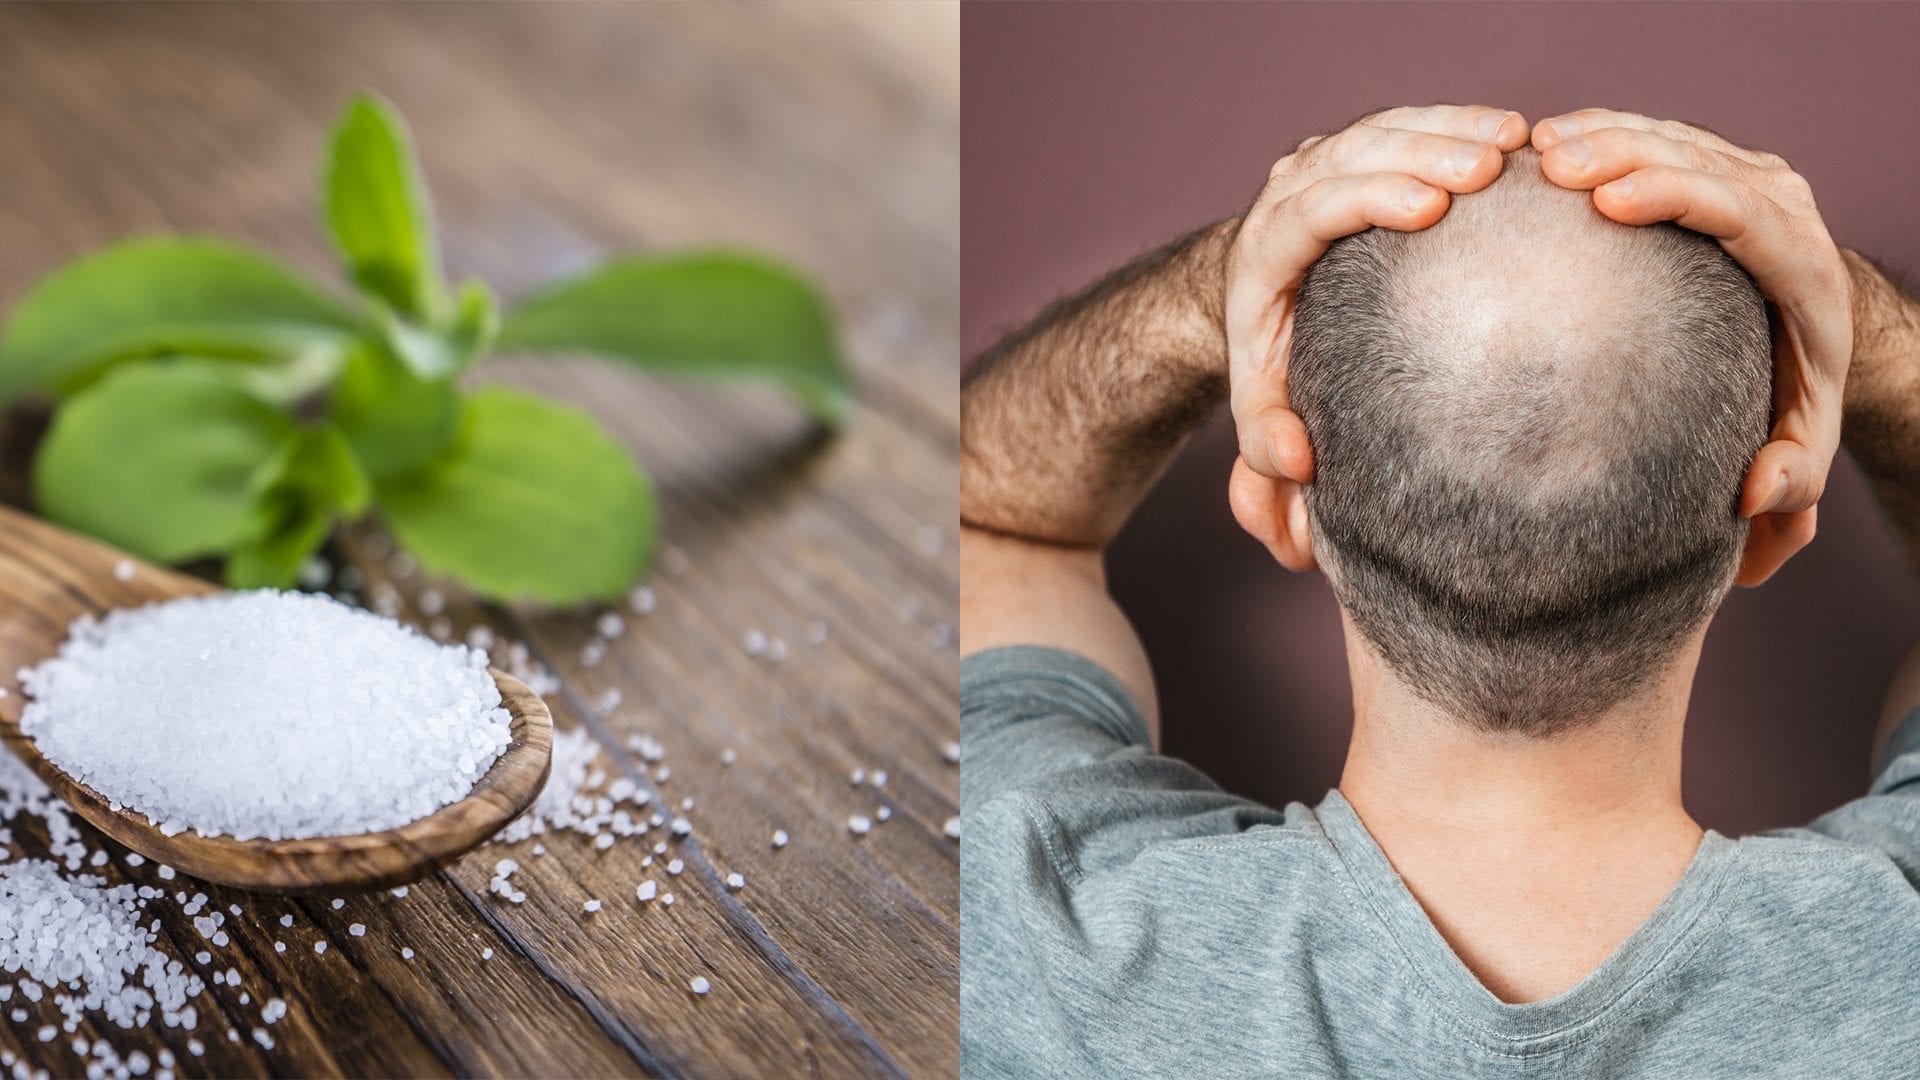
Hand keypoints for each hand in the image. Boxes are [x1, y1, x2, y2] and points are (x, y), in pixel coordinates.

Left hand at [1226, 105, 1529, 481]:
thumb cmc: (1273, 360)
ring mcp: (1322, 164)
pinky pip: (1405, 124)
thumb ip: (1267, 442)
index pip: (1311, 210)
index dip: (1367, 199)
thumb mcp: (1262, 408)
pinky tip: (1512, 133)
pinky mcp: (1356, 150)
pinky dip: (1456, 122)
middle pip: (1351, 155)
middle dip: (1421, 152)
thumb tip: (1298, 461)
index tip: (1428, 206)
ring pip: (1382, 129)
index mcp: (1264, 253)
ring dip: (1449, 128)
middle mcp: (1287, 194)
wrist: (1258, 296)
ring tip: (1515, 140)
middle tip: (1489, 166)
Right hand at [1532, 109, 1850, 548]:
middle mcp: (1782, 208)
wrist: (1818, 328)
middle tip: (1551, 162)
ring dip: (1605, 132)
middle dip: (1623, 150)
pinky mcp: (1719, 164)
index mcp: (1800, 267)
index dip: (1675, 196)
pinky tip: (1549, 139)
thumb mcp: (1802, 445)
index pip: (1739, 213)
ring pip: (1675, 137)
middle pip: (1699, 160)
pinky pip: (1659, 135)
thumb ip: (1790, 479)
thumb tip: (1750, 494)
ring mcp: (1750, 178)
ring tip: (1536, 146)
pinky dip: (1605, 129)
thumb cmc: (1792, 391)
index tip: (1608, 199)